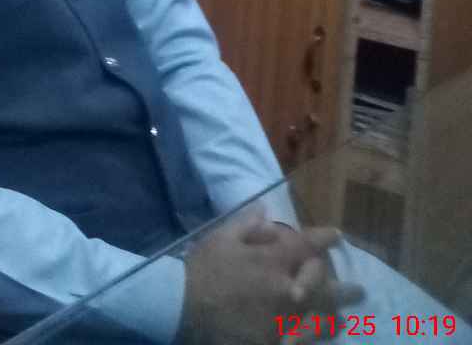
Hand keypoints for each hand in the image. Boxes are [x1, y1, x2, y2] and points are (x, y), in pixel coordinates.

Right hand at [178, 212, 362, 344]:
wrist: (183, 306)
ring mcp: (283, 320)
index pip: (306, 245)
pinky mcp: (274, 341)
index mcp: (272, 260)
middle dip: (343, 287)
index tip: (337, 235)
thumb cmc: (202, 268)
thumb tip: (268, 211)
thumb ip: (248, 225)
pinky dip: (313, 340)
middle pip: (324, 288)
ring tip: (344, 319)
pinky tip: (320, 338)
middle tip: (359, 290)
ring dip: (335, 317)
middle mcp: (285, 289)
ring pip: (320, 320)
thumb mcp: (221, 237)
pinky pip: (302, 342)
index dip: (324, 238)